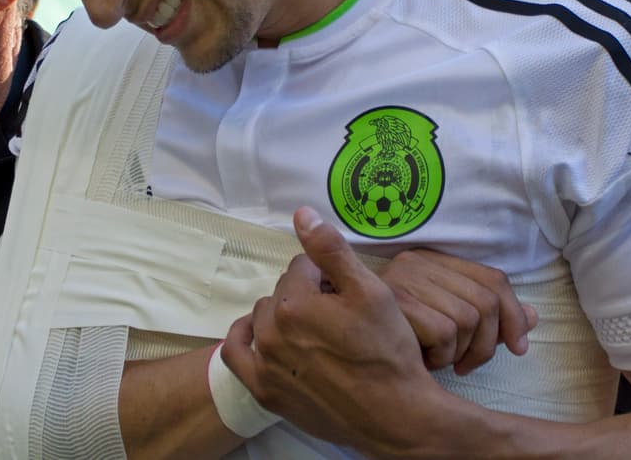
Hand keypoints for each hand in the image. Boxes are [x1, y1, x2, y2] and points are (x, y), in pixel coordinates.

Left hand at [222, 207, 445, 449]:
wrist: (396, 416)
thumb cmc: (387, 352)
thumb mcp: (370, 291)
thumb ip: (331, 250)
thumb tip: (301, 214)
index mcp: (294, 303)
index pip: (301, 268)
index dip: (327, 276)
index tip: (345, 293)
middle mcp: (271, 332)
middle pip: (282, 292)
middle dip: (306, 295)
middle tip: (337, 315)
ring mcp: (264, 364)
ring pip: (263, 318)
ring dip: (282, 316)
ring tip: (315, 331)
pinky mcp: (264, 391)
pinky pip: (234, 353)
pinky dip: (243, 337)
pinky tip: (258, 332)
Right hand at [379, 249, 536, 373]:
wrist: (340, 343)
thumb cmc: (396, 337)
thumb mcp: (447, 321)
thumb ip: (490, 317)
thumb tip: (535, 317)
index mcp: (433, 261)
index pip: (494, 279)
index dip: (515, 316)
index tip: (517, 348)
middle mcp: (418, 263)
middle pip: (487, 302)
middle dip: (488, 344)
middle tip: (468, 363)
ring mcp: (403, 281)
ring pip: (468, 319)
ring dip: (460, 352)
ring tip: (439, 359)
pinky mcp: (392, 304)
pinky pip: (444, 332)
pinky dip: (442, 356)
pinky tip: (423, 360)